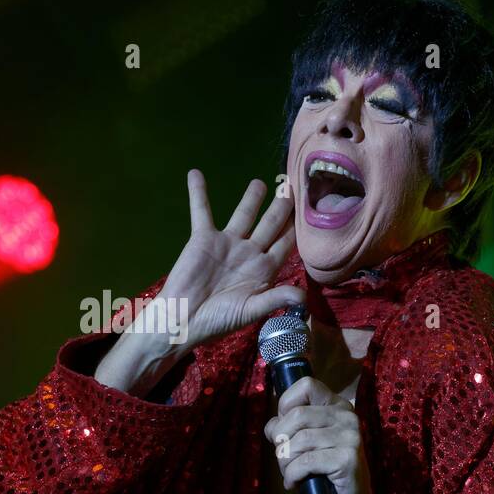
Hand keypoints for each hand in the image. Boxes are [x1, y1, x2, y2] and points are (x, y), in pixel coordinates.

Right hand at [95, 170, 302, 395]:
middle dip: (281, 207)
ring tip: (262, 182)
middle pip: (270, 224)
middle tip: (292, 187)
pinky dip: (198, 193)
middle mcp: (249, 253)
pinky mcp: (203, 238)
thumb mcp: (250, 311)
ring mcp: (227, 243)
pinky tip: (196, 174)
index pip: (285, 244)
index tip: (310, 209)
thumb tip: (303, 296)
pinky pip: (201, 211)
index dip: (296, 229)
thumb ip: (276, 298)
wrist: (183, 319)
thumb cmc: (218, 320)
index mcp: (264, 270)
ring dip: (252, 197)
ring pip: (244, 214)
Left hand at [264, 376, 420, 493]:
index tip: (285, 427)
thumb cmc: (324, 471)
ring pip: (299, 440)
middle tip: (283, 459)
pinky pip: (306, 461)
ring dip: (285, 462)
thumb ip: (288, 427)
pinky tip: (295, 483)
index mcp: (337, 405)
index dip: (286, 404)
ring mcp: (350, 436)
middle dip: (280, 440)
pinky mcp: (347, 458)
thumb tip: (272, 426)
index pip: (306, 385)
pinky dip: (293, 475)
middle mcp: (347, 415)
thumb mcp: (306, 443)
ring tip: (290, 473)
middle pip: (297, 415)